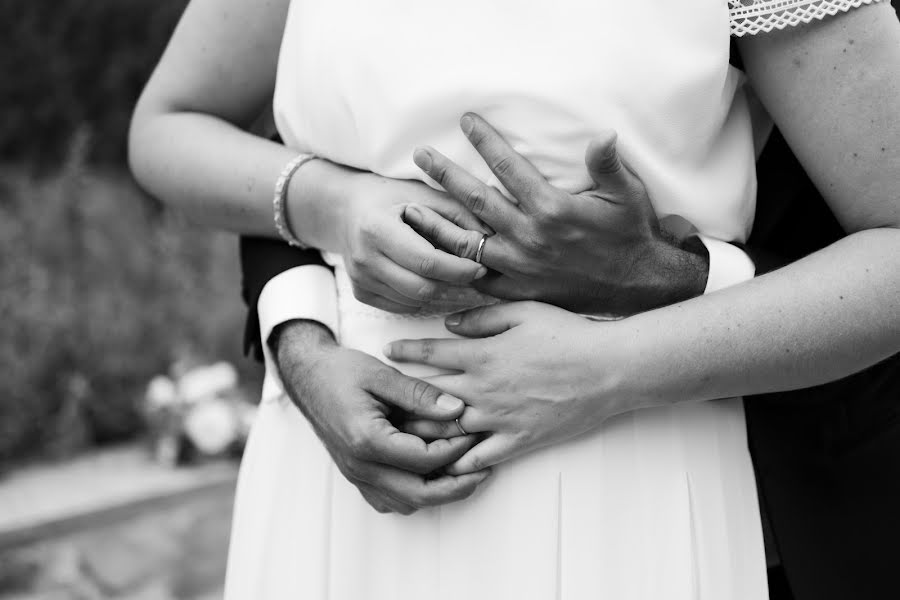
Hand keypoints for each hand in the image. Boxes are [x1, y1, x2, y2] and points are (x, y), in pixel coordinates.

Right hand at [273, 320, 490, 513]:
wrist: (308, 377)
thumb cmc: (341, 372)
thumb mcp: (382, 374)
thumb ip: (420, 394)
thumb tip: (457, 409)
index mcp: (366, 439)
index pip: (424, 458)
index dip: (455, 448)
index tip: (473, 432)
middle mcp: (360, 466)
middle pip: (419, 493)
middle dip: (457, 485)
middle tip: (482, 470)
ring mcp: (357, 475)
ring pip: (407, 502)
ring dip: (438, 493)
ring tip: (464, 473)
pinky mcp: (357, 476)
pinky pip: (391, 500)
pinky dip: (416, 494)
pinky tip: (432, 476)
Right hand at [337, 169, 489, 312]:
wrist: (347, 209)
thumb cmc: (392, 197)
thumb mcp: (425, 195)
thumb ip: (458, 217)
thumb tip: (490, 241)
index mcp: (376, 228)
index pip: (427, 262)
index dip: (459, 268)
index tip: (482, 266)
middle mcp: (363, 258)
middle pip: (422, 288)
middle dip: (453, 284)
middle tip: (473, 273)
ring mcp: (359, 279)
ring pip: (414, 301)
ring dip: (440, 291)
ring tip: (451, 272)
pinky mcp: (360, 293)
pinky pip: (403, 307)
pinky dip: (422, 297)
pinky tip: (429, 278)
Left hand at [383, 303, 650, 474]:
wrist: (607, 370)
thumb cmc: (568, 335)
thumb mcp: (523, 312)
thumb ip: (481, 318)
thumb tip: (449, 324)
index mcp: (481, 356)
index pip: (430, 355)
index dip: (405, 352)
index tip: (388, 351)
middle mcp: (481, 390)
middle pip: (428, 397)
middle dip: (402, 397)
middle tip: (382, 399)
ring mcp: (498, 419)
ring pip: (446, 431)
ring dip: (421, 432)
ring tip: (400, 433)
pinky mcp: (517, 440)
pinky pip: (479, 457)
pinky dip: (458, 462)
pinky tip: (443, 464)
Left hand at [406, 113, 707, 314]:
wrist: (637, 287)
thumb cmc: (631, 236)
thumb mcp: (627, 195)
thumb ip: (608, 164)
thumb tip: (603, 132)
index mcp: (551, 207)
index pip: (508, 166)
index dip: (486, 140)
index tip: (466, 120)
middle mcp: (528, 236)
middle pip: (475, 199)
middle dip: (445, 174)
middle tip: (419, 155)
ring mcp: (519, 265)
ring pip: (466, 241)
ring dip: (436, 222)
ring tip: (409, 208)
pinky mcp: (518, 289)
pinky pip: (478, 278)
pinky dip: (455, 266)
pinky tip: (434, 256)